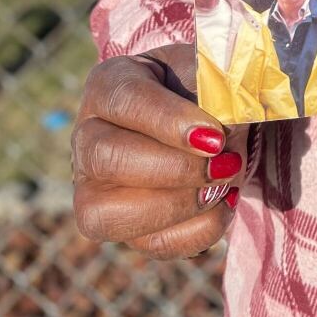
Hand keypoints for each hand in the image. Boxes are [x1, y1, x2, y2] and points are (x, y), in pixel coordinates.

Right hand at [72, 43, 248, 259]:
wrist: (207, 117)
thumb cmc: (203, 88)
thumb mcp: (211, 72)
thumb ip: (219, 89)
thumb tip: (229, 127)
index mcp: (109, 84)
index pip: (126, 100)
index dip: (169, 122)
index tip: (214, 137)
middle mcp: (87, 137)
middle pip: (107, 159)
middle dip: (175, 169)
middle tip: (224, 163)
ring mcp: (93, 188)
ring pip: (107, 215)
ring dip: (177, 206)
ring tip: (223, 186)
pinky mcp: (120, 226)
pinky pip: (147, 244)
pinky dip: (195, 231)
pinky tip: (223, 204)